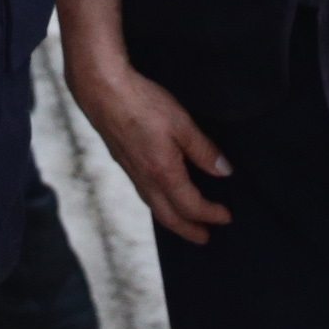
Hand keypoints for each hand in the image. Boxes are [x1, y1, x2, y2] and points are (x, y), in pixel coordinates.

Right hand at [66, 55, 229, 242]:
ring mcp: (132, 172)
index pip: (192, 205)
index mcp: (164, 173)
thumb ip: (204, 150)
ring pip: (154, 207)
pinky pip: (144, 193)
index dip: (211, 214)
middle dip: (189, 231)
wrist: (102, 91)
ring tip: (185, 223)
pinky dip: (158, 204)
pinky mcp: (123, 162)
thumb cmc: (142, 104)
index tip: (226, 217)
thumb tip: (224, 172)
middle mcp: (146, 179)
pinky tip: (161, 195)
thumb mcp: (182, 124)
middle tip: (204, 238)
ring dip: (172, 220)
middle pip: (169, 217)